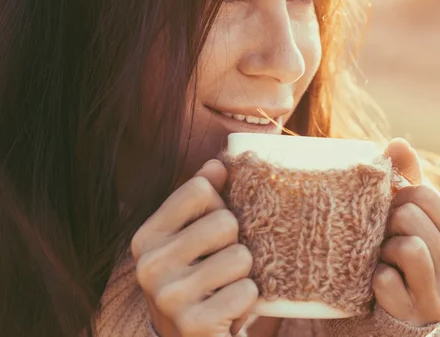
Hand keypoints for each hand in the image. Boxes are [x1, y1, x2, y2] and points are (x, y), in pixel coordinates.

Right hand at [131, 160, 256, 336]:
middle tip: (221, 266)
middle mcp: (149, 265)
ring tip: (223, 287)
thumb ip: (200, 199)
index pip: (199, 189)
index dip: (218, 207)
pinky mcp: (194, 324)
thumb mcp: (191, 238)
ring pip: (241, 256)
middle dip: (235, 243)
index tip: (212, 232)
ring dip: (243, 273)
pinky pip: (247, 291)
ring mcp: (169, 297)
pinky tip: (227, 309)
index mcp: (147, 237)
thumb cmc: (197, 280)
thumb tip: (217, 164)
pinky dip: (247, 300)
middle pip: (225, 221)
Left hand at [373, 138, 439, 326]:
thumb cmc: (406, 252)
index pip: (423, 193)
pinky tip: (381, 282)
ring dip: (384, 249)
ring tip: (387, 258)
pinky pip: (385, 279)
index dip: (398, 198)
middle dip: (389, 223)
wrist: (401, 309)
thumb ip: (407, 180)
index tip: (394, 214)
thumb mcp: (411, 217)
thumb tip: (399, 142)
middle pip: (409, 216)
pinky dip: (376, 278)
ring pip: (406, 246)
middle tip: (388, 238)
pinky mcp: (415, 312)